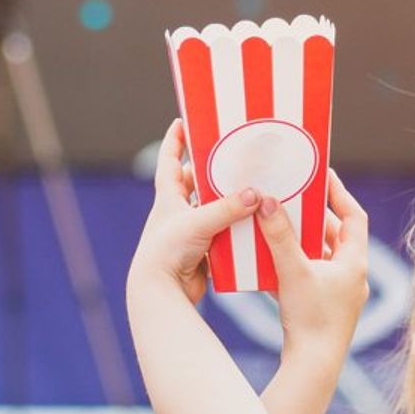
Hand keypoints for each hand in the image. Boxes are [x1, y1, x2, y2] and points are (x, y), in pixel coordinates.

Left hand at [129, 119, 258, 303]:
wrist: (160, 292)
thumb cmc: (167, 251)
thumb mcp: (197, 223)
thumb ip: (226, 208)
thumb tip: (254, 194)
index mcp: (167, 197)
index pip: (169, 160)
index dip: (175, 140)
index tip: (182, 121)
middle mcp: (176, 212)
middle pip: (195, 183)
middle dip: (213, 171)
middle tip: (235, 156)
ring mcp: (189, 231)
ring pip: (212, 209)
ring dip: (230, 202)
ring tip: (254, 188)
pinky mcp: (201, 251)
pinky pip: (222, 235)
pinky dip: (236, 229)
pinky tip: (255, 224)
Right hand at [257, 170, 368, 357]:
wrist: (314, 367)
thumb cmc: (312, 319)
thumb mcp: (293, 271)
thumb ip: (279, 235)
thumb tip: (267, 200)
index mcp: (354, 261)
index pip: (354, 215)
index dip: (339, 193)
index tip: (322, 175)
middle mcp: (352, 275)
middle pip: (335, 234)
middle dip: (312, 215)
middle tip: (292, 196)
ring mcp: (340, 292)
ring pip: (321, 254)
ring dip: (301, 239)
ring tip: (278, 223)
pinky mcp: (325, 306)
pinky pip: (311, 273)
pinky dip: (294, 261)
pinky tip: (272, 259)